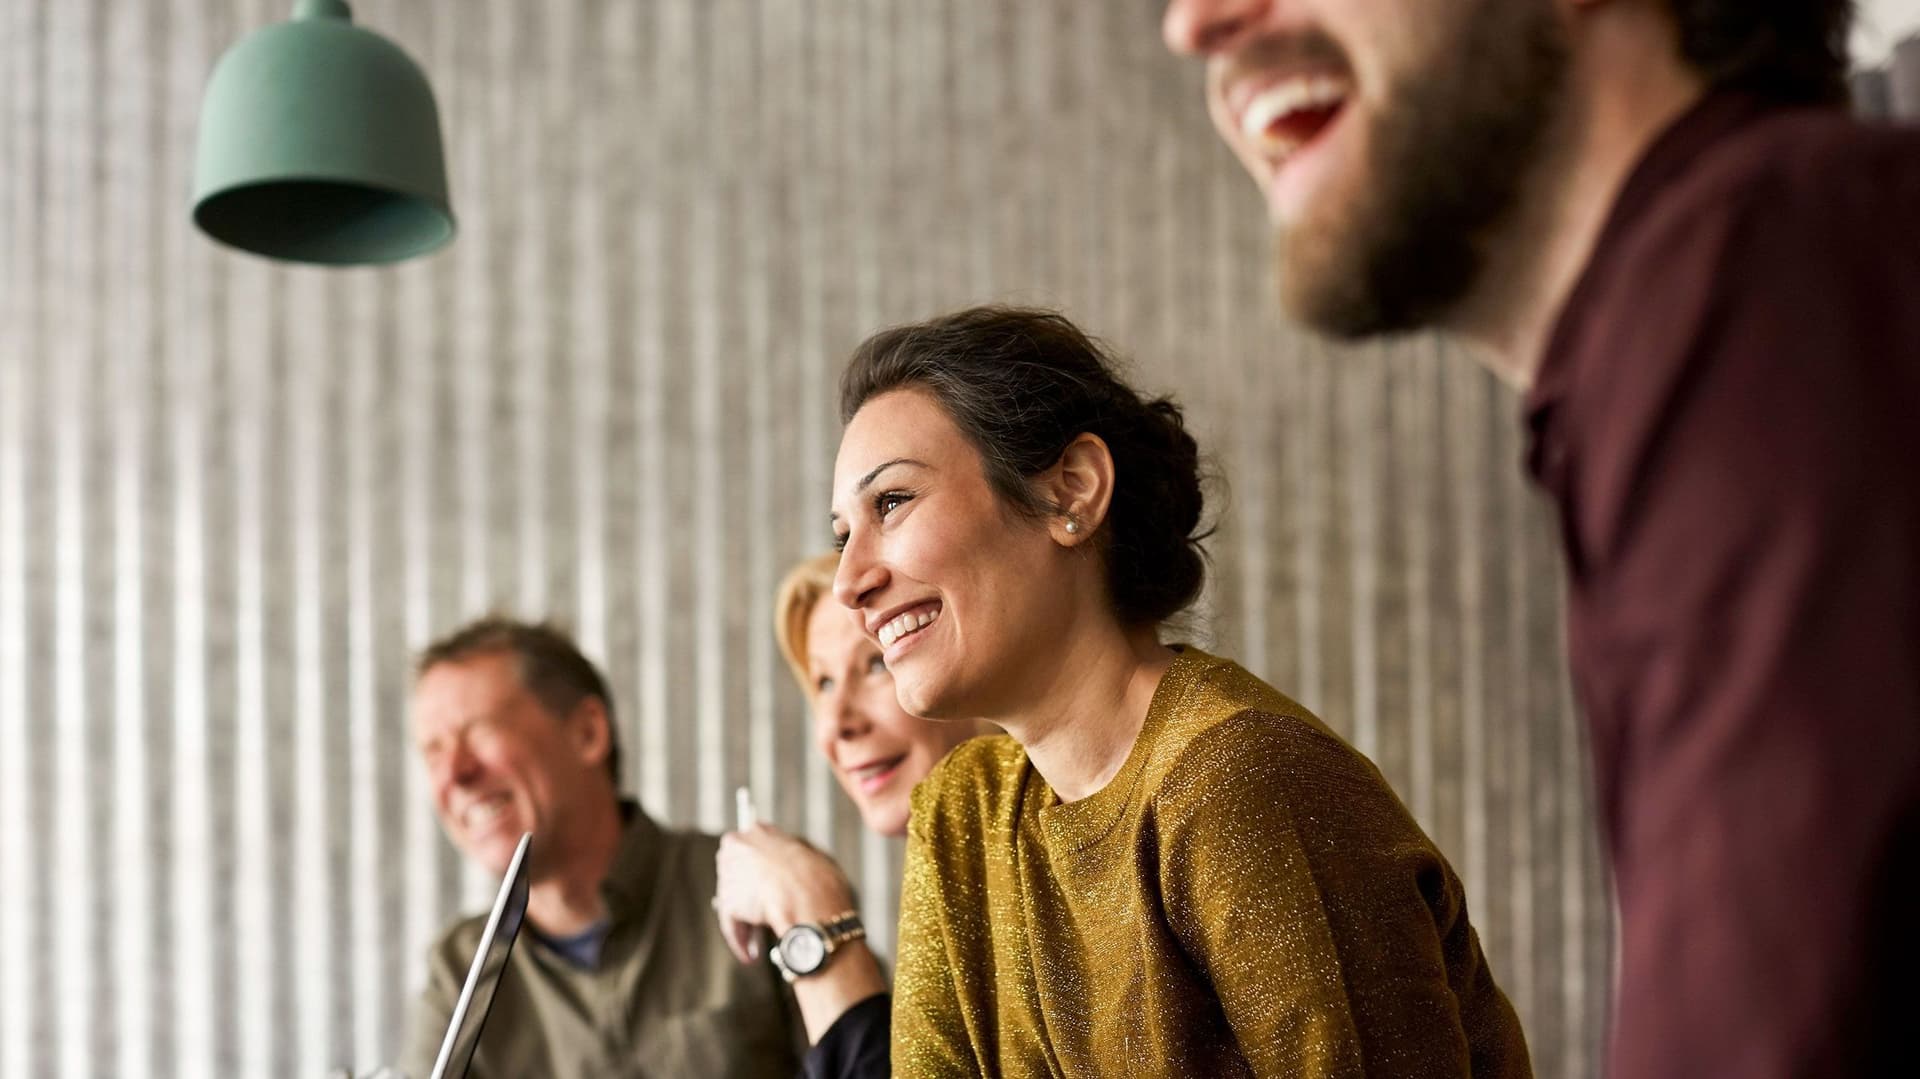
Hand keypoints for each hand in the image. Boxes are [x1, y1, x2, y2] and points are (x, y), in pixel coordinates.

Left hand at [713, 823, 857, 965]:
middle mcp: (739, 847)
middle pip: (741, 877)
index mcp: (760, 831)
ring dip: (746, 924)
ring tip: (756, 946)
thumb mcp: (814, 860)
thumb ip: (795, 864)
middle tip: (760, 921)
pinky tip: (750, 955)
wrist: (812, 901)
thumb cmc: (821, 882)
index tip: (767, 890)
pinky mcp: (727, 902)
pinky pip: (732, 924)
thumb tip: (793, 879)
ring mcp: (731, 874)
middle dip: (749, 900)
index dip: (761, 874)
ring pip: (736, 902)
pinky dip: (740, 939)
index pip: (752, 851)